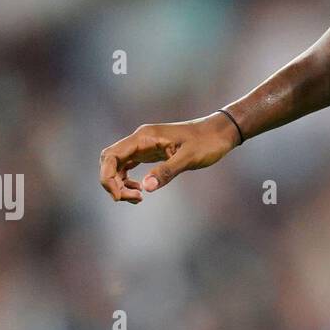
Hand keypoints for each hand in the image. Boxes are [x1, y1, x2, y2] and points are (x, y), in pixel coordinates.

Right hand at [99, 113, 239, 203]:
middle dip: (112, 183)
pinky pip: (128, 166)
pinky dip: (128, 180)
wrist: (222, 132)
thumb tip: (145, 188)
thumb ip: (167, 171)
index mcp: (144, 137)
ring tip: (139, 197)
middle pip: (110, 161)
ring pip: (118, 165)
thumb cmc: (208, 142)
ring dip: (120, 183)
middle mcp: (140, 139)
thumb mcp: (190, 157)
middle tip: (135, 198)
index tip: (120, 196)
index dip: (107, 178)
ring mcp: (144, 145)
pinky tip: (141, 190)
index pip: (111, 156)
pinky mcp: (150, 152)